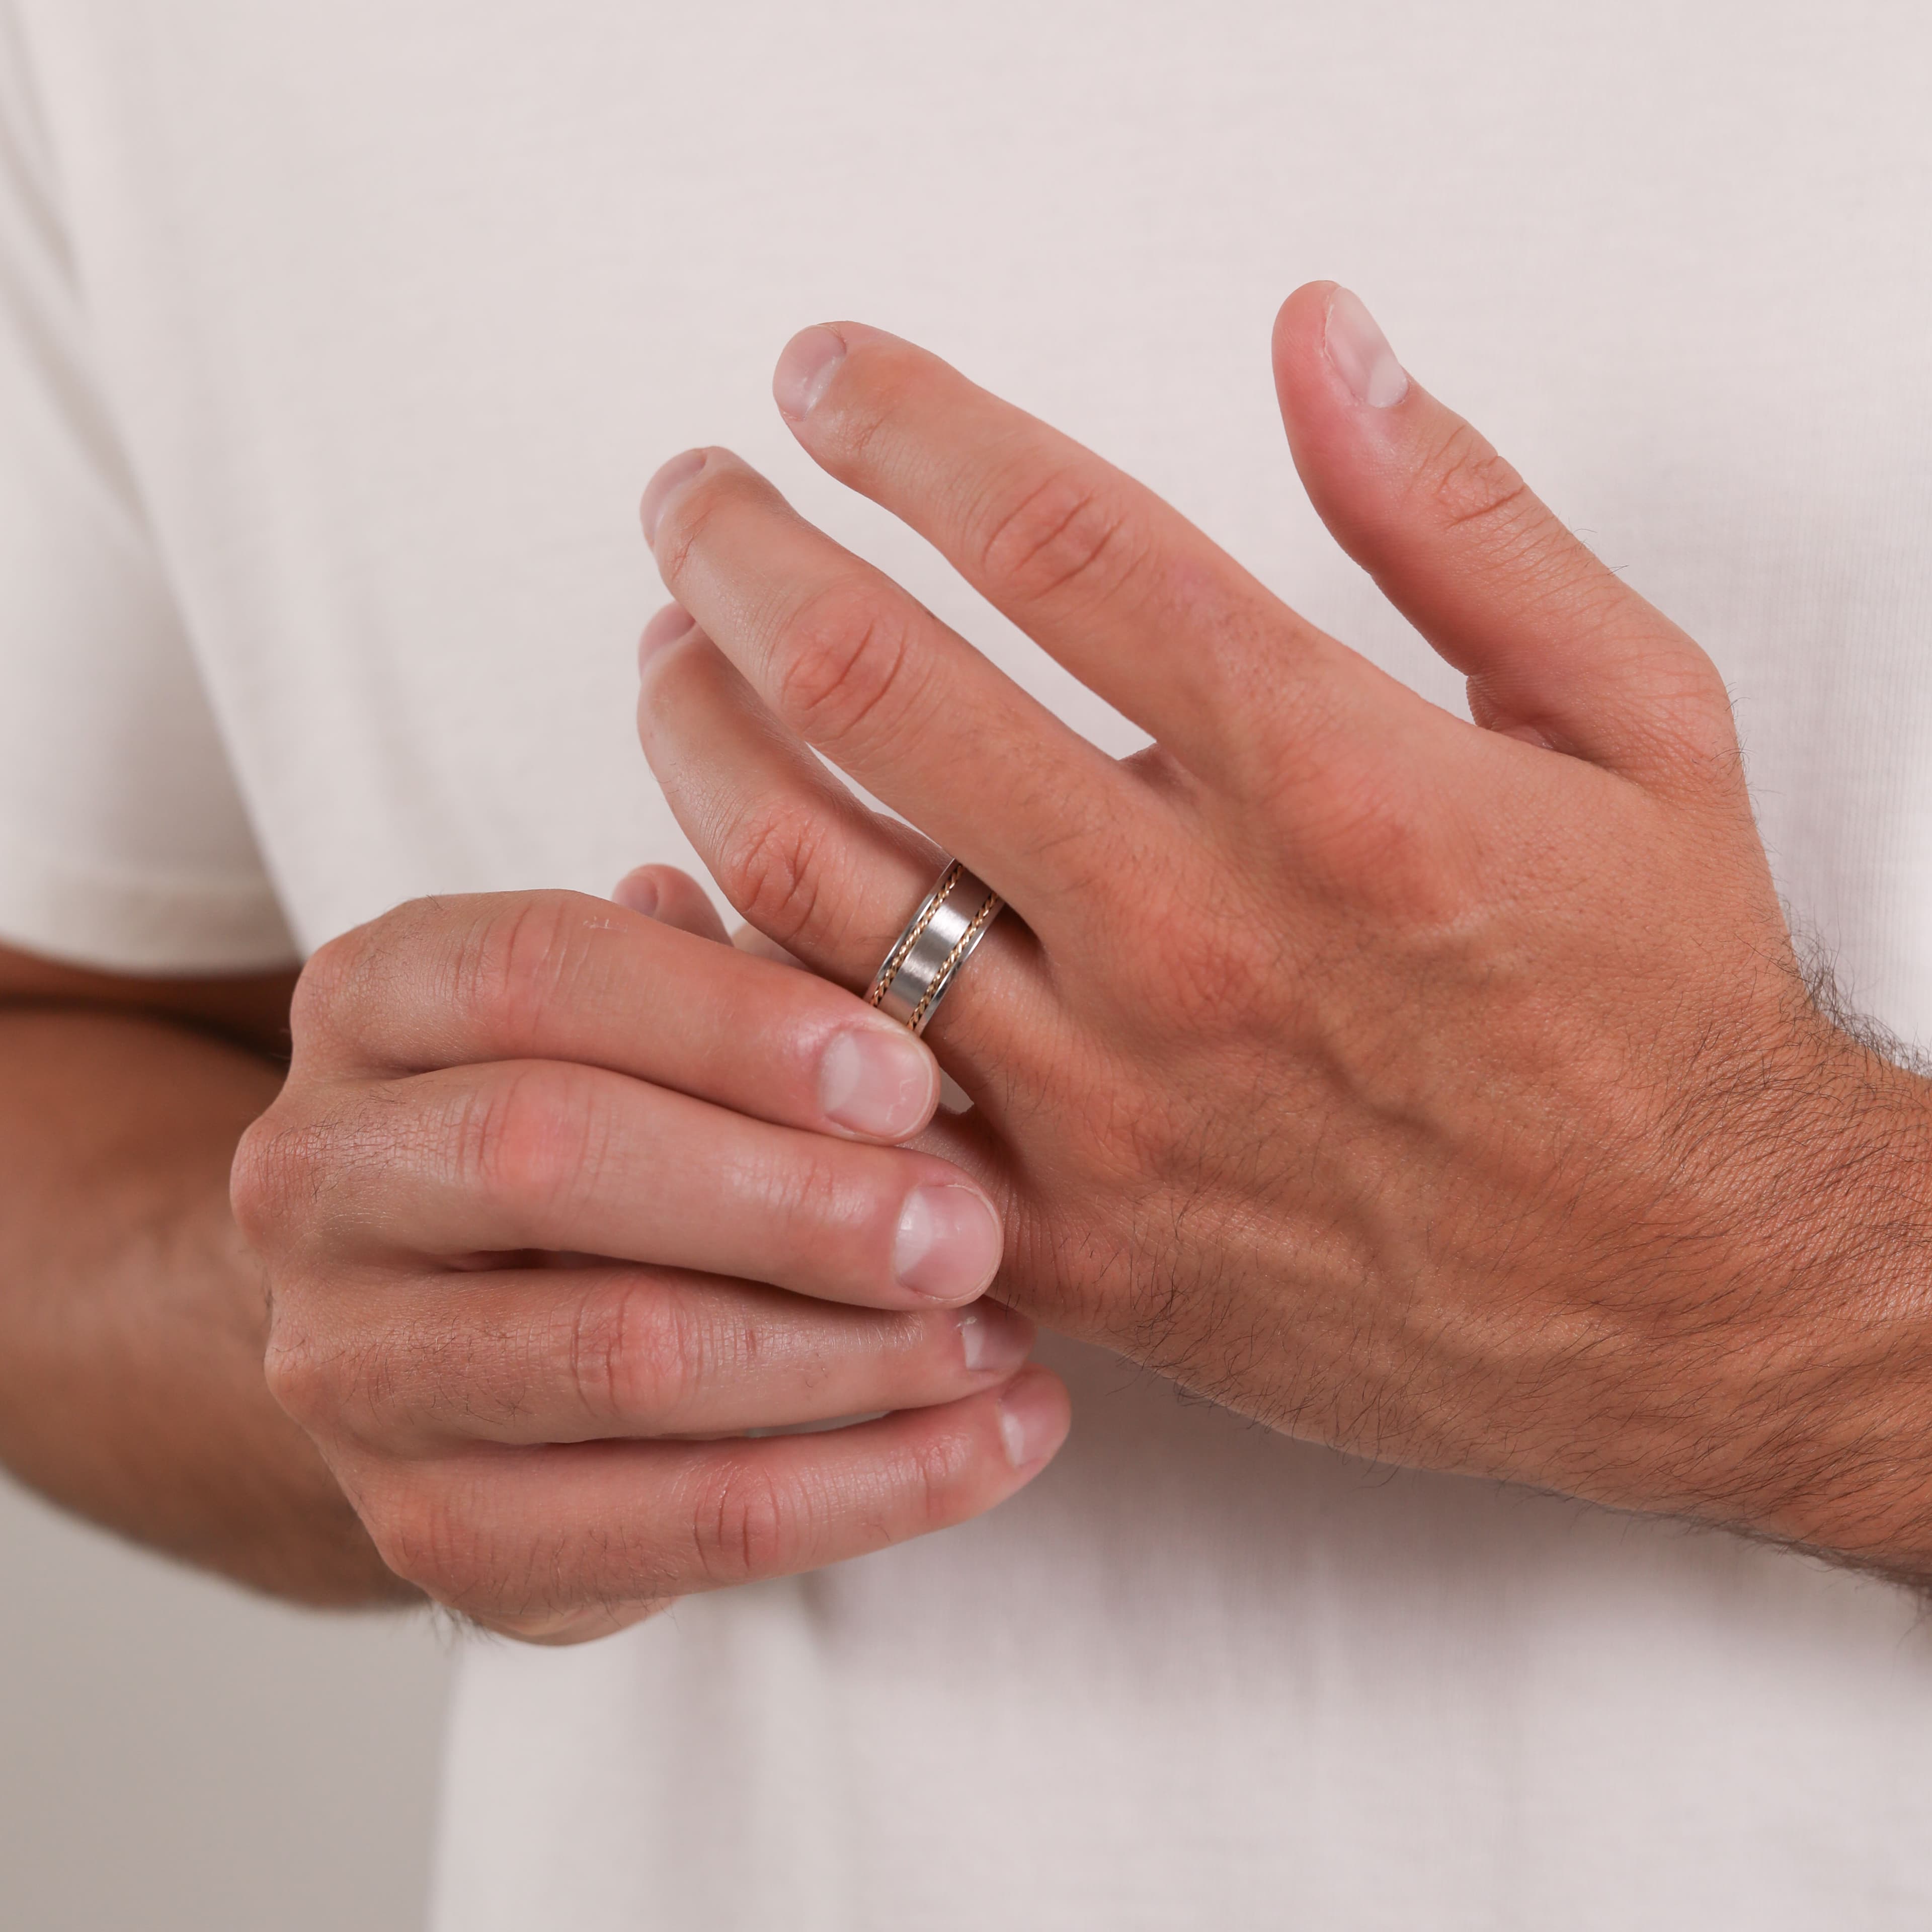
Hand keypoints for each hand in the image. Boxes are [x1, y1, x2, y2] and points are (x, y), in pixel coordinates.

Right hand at [231, 882, 1067, 1641]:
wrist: (455, 1322)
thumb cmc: (598, 1124)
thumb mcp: (647, 1020)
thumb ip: (746, 988)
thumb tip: (889, 1022)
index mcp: (371, 1001)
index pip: (540, 971)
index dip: (735, 1021)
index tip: (911, 1077)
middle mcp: (316, 1176)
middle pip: (551, 1156)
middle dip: (794, 1202)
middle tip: (971, 1233)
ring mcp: (348, 1370)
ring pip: (621, 1355)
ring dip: (851, 1354)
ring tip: (1001, 1337)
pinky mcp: (432, 1531)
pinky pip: (679, 1525)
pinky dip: (871, 1489)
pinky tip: (999, 1442)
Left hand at [633, 284, 1931, 1580]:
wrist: (1695, 1295)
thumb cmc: (1665, 1005)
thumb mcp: (1637, 721)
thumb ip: (1460, 520)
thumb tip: (1319, 343)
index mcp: (1330, 782)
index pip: (1051, 536)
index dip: (905, 425)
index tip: (825, 376)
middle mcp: (1193, 937)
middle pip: (875, 691)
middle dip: (744, 556)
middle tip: (692, 498)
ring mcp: (1111, 1104)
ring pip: (813, 888)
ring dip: (702, 738)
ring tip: (673, 657)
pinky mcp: (1073, 1240)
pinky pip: (837, 1103)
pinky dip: (732, 986)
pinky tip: (682, 887)